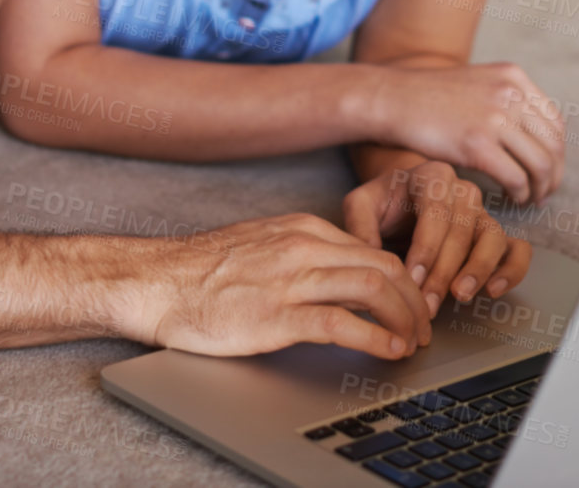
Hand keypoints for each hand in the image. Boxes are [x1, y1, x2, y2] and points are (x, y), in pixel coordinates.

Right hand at [126, 212, 432, 360]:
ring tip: (413, 342)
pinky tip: (387, 350)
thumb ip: (296, 254)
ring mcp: (290, 279)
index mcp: (299, 229)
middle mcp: (301, 247)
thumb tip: (331, 276)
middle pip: (384, 266)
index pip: (372, 250)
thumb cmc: (198, 272)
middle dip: (415, 300)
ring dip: (405, 318)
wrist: (154, 283)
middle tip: (424, 328)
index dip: (403, 281)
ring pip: (374, 288)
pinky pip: (342, 323)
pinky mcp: (276, 315)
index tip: (412, 305)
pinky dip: (376, 338)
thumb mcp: (258, 246)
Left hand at [343, 156, 529, 317]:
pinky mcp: (495, 234)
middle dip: (444, 270)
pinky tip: (492, 291)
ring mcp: (483, 213)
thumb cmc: (384, 203)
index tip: (411, 278)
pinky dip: (511, 270)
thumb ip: (360, 226)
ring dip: (479, 269)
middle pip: (462, 230)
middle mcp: (463, 191)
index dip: (425, 248)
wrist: (403, 198)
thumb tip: (371, 260)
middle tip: (427, 302)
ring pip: (493, 237)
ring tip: (460, 295)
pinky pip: (517, 250)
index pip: (436, 212)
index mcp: (432, 176)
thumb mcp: (361, 205)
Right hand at [361, 63, 564, 203]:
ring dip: (540, 189)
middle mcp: (510, 94)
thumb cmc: (428, 97)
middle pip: (553, 145)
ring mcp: (495, 118)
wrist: (392, 99)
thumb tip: (534, 135)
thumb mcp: (476, 83)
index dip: (556, 151)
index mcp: (513, 77)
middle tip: (544, 192)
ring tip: (530, 199)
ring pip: (541, 165)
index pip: (555, 121)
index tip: (548, 169)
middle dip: (553, 174)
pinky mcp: (478, 144)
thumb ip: (506, 100)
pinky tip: (512, 199)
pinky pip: (516, 178)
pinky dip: (521, 194)